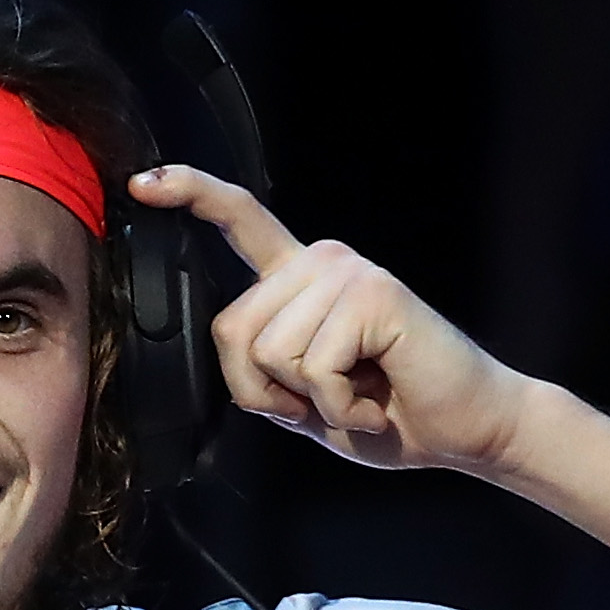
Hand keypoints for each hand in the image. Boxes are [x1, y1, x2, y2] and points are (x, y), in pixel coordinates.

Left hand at [128, 165, 537, 473]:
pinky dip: (340, 407)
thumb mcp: (301, 399)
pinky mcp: (372, 294)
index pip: (239, 222)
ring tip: (359, 394)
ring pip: (271, 355)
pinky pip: (314, 369)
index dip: (191, 195)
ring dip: (312, 402)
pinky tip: (376, 399)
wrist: (465, 428)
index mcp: (298, 278)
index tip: (144, 181)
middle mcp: (320, 261)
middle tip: (329, 399)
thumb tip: (238, 353)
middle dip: (268, 391)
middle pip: (233, 331)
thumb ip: (260, 372)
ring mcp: (346, 272)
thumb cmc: (387, 412)